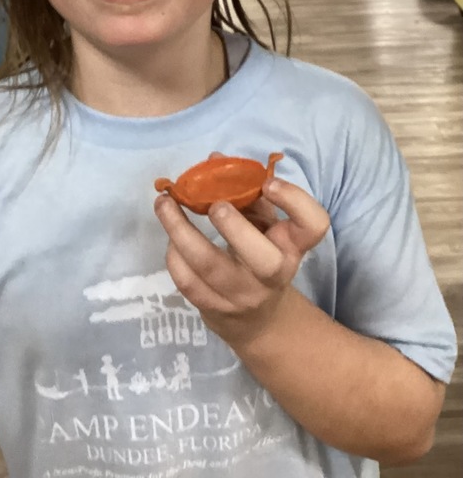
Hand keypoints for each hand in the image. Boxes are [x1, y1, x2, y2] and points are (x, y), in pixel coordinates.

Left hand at [154, 158, 329, 350]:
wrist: (257, 318)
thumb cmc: (261, 253)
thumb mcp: (265, 224)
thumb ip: (246, 192)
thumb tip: (214, 159)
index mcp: (292, 245)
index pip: (313, 226)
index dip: (294, 201)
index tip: (269, 184)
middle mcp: (273, 273)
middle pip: (262, 259)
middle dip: (234, 228)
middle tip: (214, 204)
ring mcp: (242, 295)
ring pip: (210, 267)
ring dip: (180, 231)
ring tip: (164, 204)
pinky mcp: (214, 308)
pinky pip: (187, 281)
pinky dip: (174, 255)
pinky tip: (170, 238)